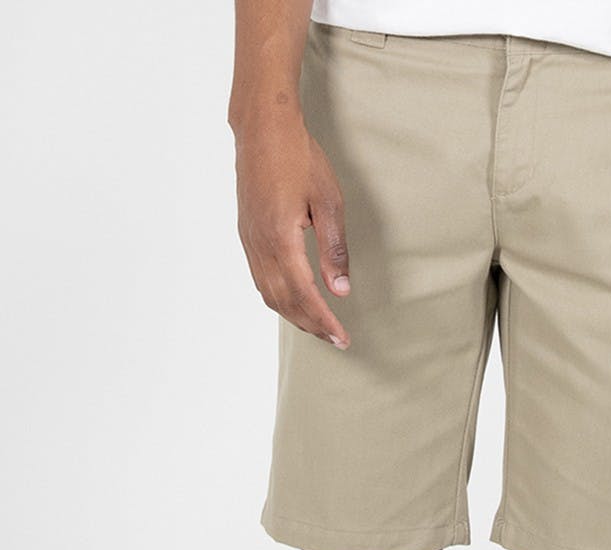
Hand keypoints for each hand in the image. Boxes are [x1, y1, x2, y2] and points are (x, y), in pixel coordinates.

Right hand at [234, 121, 351, 347]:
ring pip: (269, 294)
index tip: (342, 338)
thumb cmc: (299, 158)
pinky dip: (278, 299)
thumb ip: (334, 249)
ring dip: (294, 316)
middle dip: (312, 325)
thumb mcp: (328, 202)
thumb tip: (340, 291)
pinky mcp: (247, 234)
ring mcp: (250, 241)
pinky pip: (260, 279)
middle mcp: (260, 245)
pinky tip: (294, 301)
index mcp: (281, 239)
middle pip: (285, 302)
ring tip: (318, 326)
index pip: (305, 295)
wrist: (262, 127)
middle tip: (336, 340)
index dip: (324, 321)